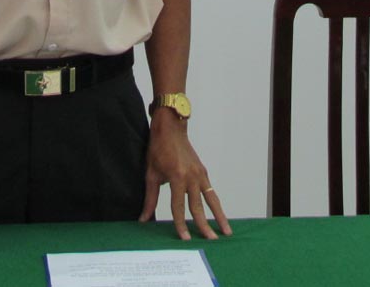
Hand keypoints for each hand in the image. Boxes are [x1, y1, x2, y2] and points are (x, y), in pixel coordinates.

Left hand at [139, 109, 231, 240]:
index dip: (181, 223)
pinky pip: (211, 191)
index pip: (179, 206)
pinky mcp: (203, 171)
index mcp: (176, 177)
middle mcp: (191, 176)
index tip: (185, 238)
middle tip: (210, 241)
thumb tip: (143, 219)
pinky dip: (216, 204)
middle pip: (198, 206)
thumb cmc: (158, 149)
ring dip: (219, 217)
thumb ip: (149, 198)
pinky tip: (220, 215)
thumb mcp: (150, 173)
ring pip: (211, 200)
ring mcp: (200, 174)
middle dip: (204, 225)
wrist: (171, 128)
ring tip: (226, 233)